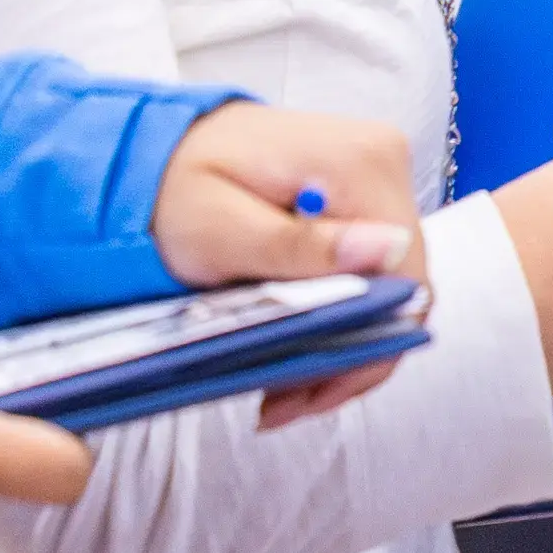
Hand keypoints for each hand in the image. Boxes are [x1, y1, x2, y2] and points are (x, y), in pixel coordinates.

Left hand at [155, 100, 436, 421]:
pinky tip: (300, 338)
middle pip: (404, 284)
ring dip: (347, 339)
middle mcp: (384, 161)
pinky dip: (343, 311)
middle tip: (285, 401)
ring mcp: (378, 176)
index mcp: (360, 163)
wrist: (146, 151)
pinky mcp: (363, 194)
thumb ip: (297, 244)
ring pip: (392, 283)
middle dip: (352, 351)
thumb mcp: (215, 228)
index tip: (305, 393)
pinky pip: (373, 269)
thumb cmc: (165, 189)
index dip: (368, 346)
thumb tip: (388, 250)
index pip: (405, 275)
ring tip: (285, 385)